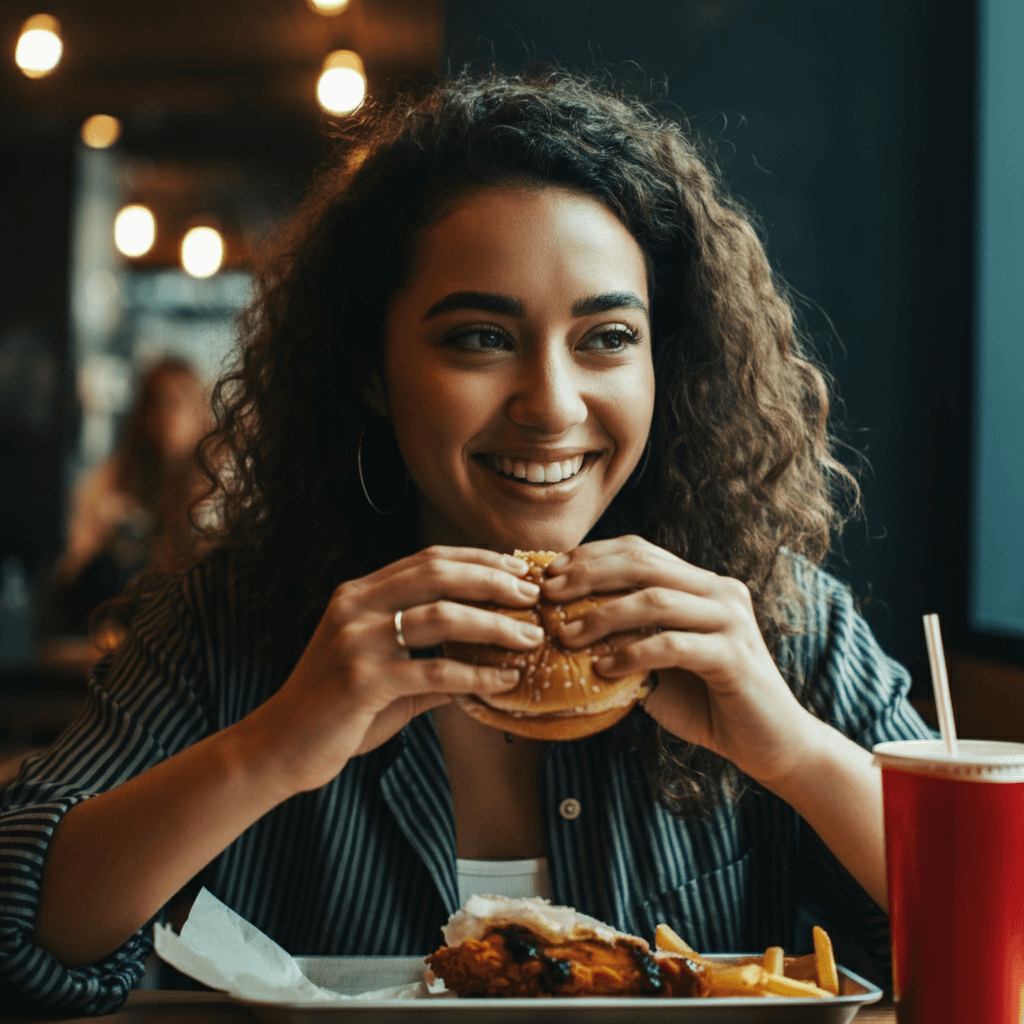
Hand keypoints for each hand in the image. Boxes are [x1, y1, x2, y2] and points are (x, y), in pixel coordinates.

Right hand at [245, 546, 543, 794]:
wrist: (279, 747)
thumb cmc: (337, 708)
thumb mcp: (384, 669)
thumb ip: (430, 655)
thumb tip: (492, 656)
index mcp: (359, 593)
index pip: (428, 559)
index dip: (478, 559)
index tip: (519, 568)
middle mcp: (355, 606)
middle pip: (438, 574)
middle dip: (493, 580)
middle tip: (533, 595)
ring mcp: (356, 641)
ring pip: (441, 616)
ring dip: (494, 624)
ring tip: (530, 637)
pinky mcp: (361, 680)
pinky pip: (434, 671)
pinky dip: (477, 675)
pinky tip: (505, 681)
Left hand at [543, 536, 818, 785]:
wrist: (769, 743)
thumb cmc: (706, 701)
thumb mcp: (658, 661)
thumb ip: (627, 637)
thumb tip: (564, 624)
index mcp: (701, 584)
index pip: (640, 551)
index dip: (592, 556)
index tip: (550, 573)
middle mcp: (719, 591)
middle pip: (643, 564)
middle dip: (588, 575)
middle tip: (548, 594)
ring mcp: (731, 620)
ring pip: (655, 600)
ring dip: (602, 616)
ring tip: (566, 635)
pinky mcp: (734, 656)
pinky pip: (673, 645)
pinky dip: (632, 654)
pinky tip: (604, 669)